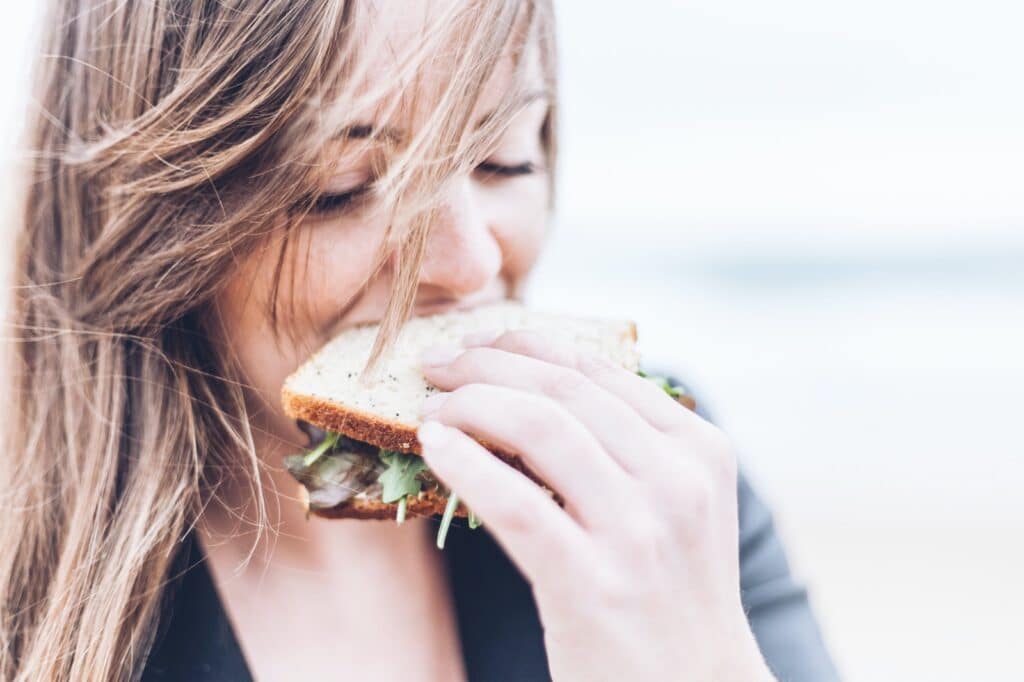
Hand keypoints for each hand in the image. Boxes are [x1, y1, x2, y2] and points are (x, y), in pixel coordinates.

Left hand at [417, 330, 775, 681]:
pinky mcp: (593, 583)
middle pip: (563, 389)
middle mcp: (677, 479)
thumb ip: (624, 445)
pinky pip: (516, 503)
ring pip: (541, 427)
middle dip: (487, 364)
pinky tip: (434, 447)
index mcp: (697, 448)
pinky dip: (465, 464)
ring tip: (430, 408)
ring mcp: (639, 531)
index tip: (477, 342)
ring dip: (470, 404)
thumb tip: (530, 388)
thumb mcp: (671, 506)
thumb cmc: (666, 593)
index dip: (525, 344)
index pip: (597, 368)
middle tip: (436, 366)